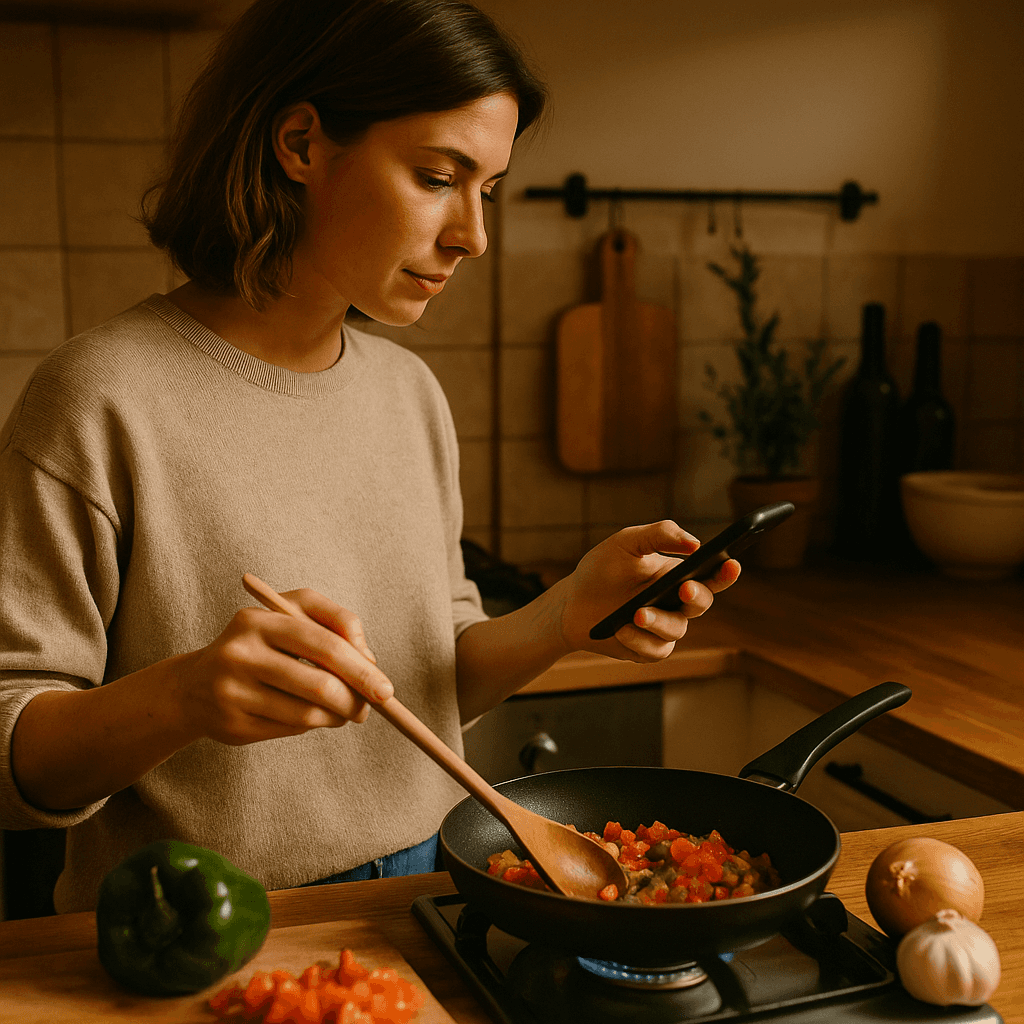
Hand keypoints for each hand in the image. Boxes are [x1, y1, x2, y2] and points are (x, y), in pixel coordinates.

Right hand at [176, 588, 393, 745]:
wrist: (194, 686)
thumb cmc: (260, 646)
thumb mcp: (290, 617)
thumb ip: (334, 625)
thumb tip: (370, 661)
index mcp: (257, 620)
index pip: (324, 642)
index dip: (361, 667)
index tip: (385, 687)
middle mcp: (240, 654)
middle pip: (319, 683)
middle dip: (356, 698)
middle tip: (374, 706)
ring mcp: (232, 692)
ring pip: (308, 713)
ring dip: (337, 716)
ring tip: (345, 711)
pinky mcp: (233, 725)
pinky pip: (291, 729)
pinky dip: (314, 725)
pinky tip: (314, 716)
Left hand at [555, 520, 740, 662]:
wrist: (571, 602)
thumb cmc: (602, 569)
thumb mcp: (626, 542)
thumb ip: (659, 535)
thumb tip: (694, 543)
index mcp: (679, 574)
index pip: (711, 574)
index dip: (726, 571)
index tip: (731, 563)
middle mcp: (677, 603)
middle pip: (702, 603)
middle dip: (697, 596)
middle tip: (684, 589)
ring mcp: (664, 628)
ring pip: (677, 629)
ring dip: (658, 621)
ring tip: (636, 614)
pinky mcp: (648, 649)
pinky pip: (655, 650)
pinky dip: (638, 639)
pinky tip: (621, 630)